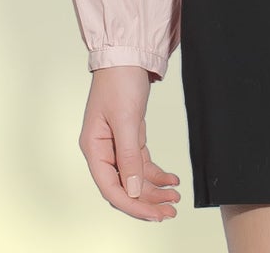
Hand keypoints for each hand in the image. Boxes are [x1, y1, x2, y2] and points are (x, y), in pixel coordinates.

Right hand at [79, 66, 181, 220]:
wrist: (127, 54)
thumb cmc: (119, 81)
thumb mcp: (126, 120)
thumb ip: (128, 157)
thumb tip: (133, 190)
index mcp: (93, 148)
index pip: (111, 187)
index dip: (132, 204)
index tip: (154, 215)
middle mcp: (103, 150)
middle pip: (124, 186)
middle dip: (147, 201)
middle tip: (170, 212)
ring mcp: (116, 144)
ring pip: (135, 177)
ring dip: (154, 190)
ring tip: (175, 199)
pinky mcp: (130, 136)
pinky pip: (142, 163)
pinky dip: (156, 173)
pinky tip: (172, 180)